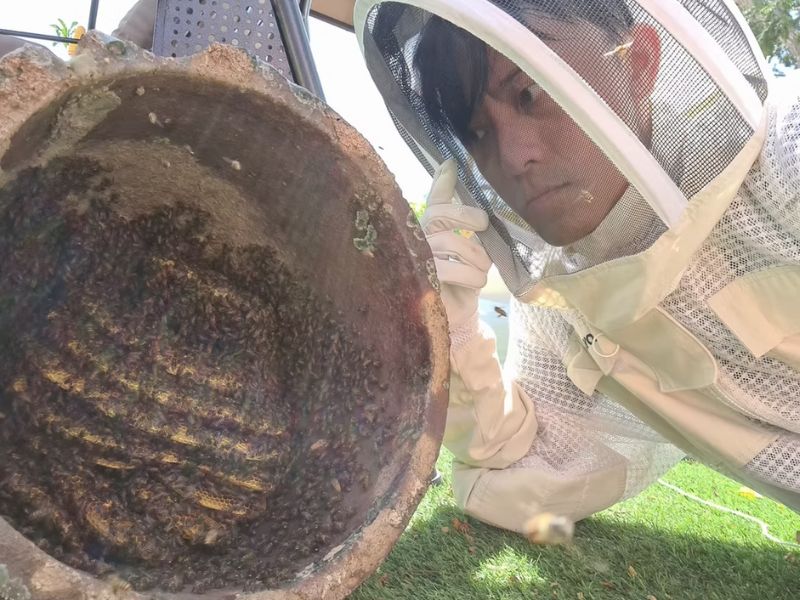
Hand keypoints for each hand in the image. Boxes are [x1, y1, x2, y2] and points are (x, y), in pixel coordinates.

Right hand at [420, 160, 491, 334]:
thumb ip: (464, 219)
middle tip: (484, 236)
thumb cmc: (461, 277)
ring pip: (457, 245)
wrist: (454, 315)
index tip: (452, 165)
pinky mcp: (423, 281)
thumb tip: (454, 170)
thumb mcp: (468, 247)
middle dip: (471, 223)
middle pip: (444, 217)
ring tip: (478, 274)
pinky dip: (472, 278)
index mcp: (427, 228)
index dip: (442, 182)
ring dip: (478, 262)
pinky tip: (469, 287)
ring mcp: (417, 260)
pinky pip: (455, 270)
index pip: (434, 201)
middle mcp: (417, 240)